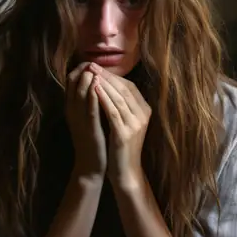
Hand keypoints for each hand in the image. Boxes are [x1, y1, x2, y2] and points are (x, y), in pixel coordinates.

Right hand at [65, 62, 106, 179]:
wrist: (91, 166)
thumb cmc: (93, 142)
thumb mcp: (88, 119)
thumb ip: (89, 102)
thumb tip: (97, 83)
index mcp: (71, 108)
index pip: (71, 81)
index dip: (79, 69)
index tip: (90, 61)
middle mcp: (72, 111)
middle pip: (72, 83)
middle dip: (82, 70)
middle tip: (91, 60)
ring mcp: (79, 119)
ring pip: (79, 93)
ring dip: (86, 79)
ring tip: (93, 67)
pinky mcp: (89, 127)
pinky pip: (89, 108)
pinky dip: (92, 94)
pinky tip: (98, 85)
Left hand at [88, 64, 150, 189]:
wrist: (126, 172)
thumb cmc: (122, 147)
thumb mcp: (126, 123)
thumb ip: (123, 106)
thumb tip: (110, 85)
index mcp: (145, 111)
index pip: (129, 87)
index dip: (114, 76)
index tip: (99, 66)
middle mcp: (143, 115)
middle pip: (124, 89)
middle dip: (107, 76)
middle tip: (93, 64)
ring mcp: (135, 124)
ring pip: (119, 98)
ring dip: (104, 83)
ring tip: (92, 72)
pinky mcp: (125, 133)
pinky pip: (113, 111)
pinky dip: (103, 98)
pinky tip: (94, 89)